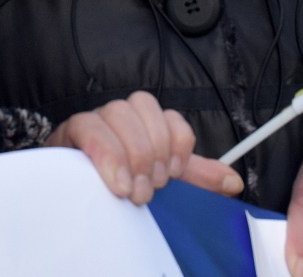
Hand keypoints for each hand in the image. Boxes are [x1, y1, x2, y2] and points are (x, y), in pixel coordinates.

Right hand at [46, 90, 244, 205]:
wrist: (72, 198)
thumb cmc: (118, 187)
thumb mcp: (159, 182)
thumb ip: (193, 178)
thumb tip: (233, 181)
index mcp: (143, 124)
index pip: (169, 115)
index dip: (176, 142)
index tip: (174, 173)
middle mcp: (119, 115)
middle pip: (142, 105)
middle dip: (153, 150)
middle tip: (151, 188)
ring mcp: (94, 119)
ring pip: (118, 111)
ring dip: (132, 153)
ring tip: (134, 189)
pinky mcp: (70, 131)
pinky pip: (89, 126)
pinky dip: (108, 155)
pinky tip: (118, 182)